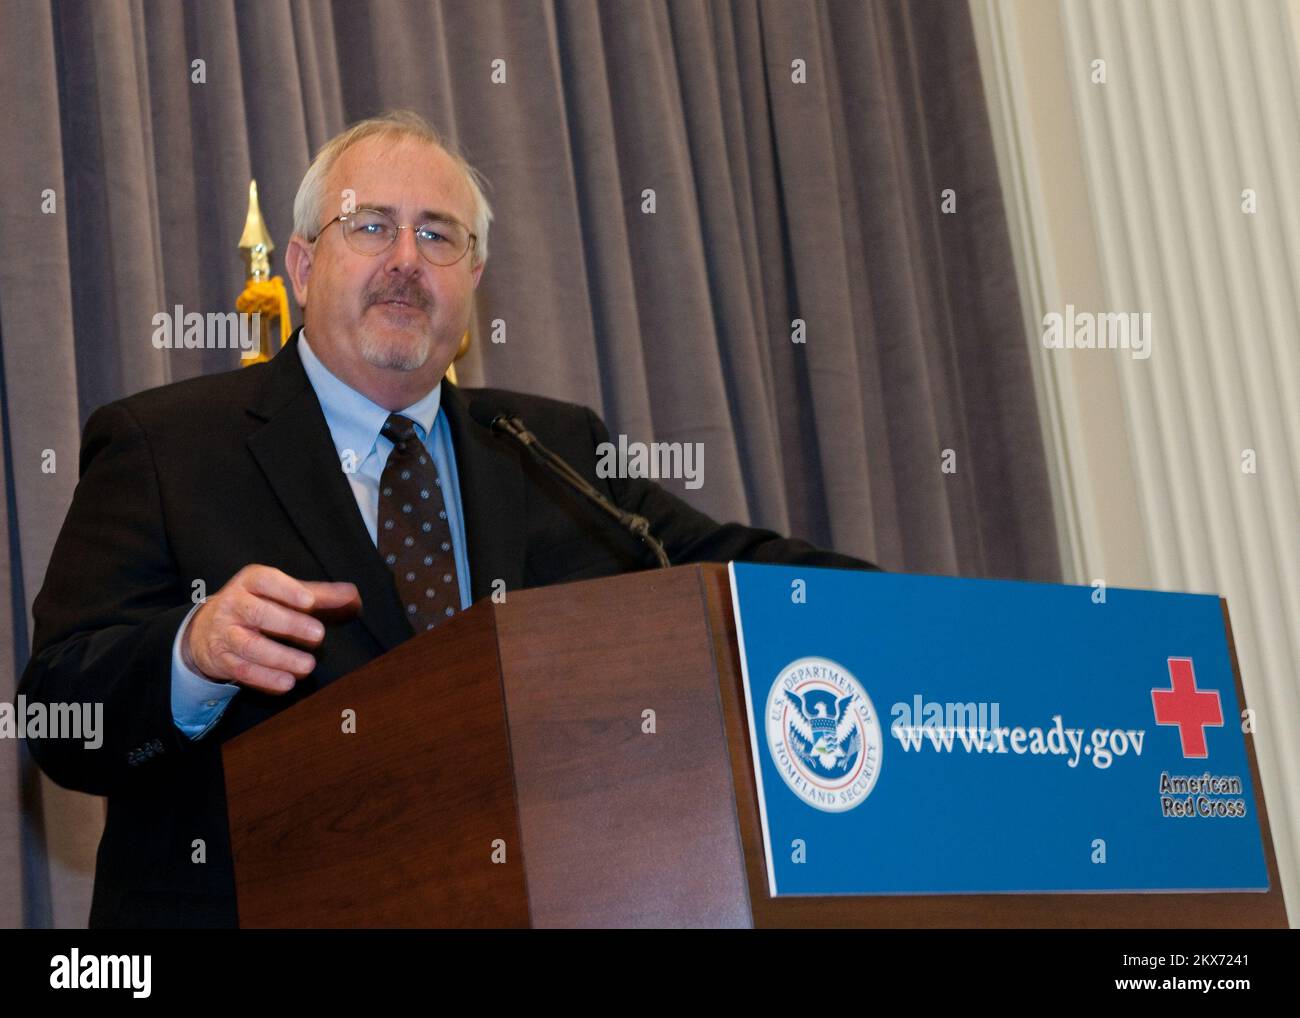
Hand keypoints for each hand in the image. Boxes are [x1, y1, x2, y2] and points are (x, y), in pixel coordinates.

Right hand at [181, 565, 360, 692]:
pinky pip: (242, 669)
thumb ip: (317, 594)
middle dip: (289, 624)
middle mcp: (234, 604)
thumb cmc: (254, 605)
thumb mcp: (280, 593)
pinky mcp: (221, 658)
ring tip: (308, 666)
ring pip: (250, 645)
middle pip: (258, 613)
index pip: (265, 581)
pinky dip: (265, 678)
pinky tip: (286, 683)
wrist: (205, 630)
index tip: (309, 601)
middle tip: (318, 635)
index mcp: (250, 582)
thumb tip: (352, 595)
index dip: (287, 590)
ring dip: (280, 657)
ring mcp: (225, 632)